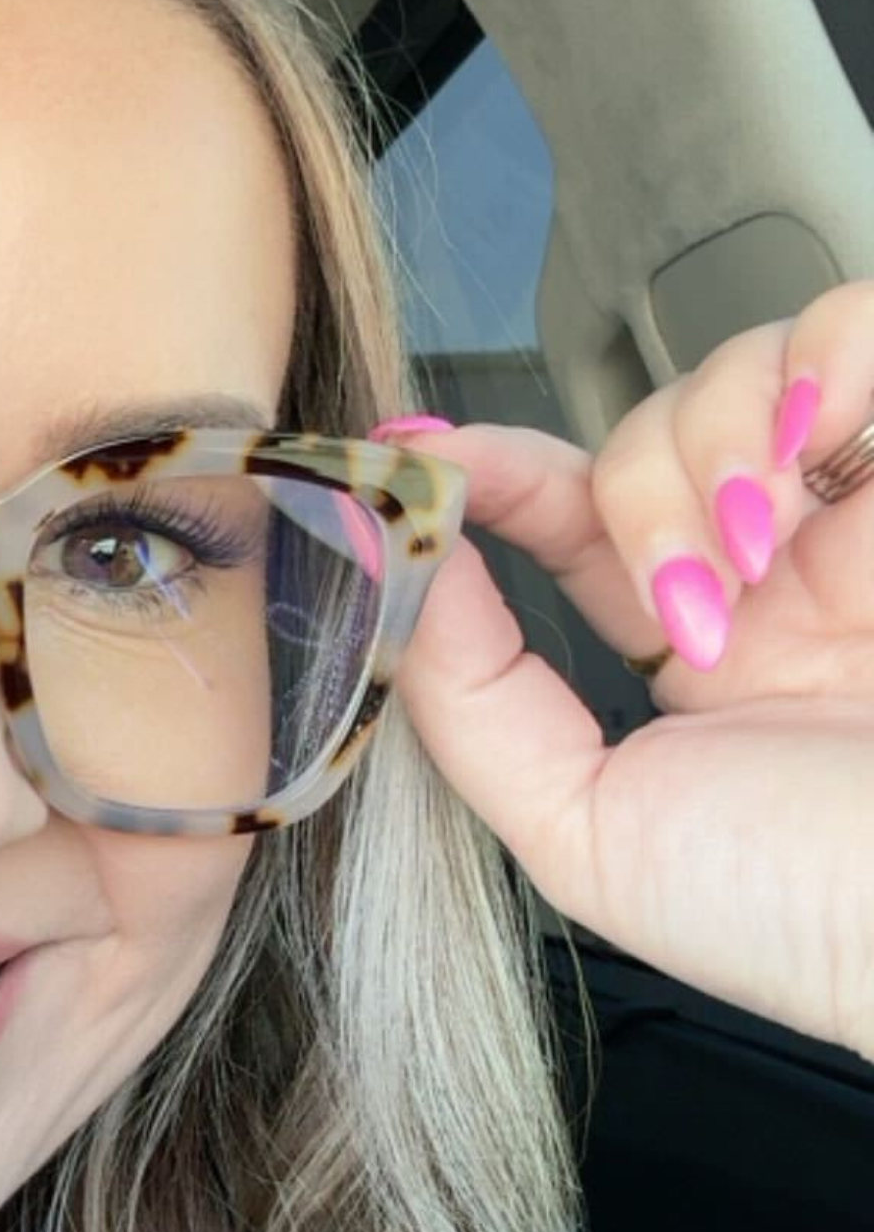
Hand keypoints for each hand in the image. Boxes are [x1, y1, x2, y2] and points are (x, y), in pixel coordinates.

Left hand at [388, 280, 873, 1063]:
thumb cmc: (796, 908)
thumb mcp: (585, 834)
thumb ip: (475, 705)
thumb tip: (403, 566)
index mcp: (696, 654)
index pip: (570, 515)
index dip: (490, 473)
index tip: (414, 449)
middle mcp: (781, 569)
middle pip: (645, 431)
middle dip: (631, 494)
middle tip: (692, 603)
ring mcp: (868, 508)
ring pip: (739, 369)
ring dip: (711, 445)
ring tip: (758, 551)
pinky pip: (860, 323)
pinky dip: (819, 360)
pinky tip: (815, 449)